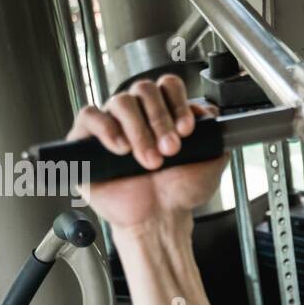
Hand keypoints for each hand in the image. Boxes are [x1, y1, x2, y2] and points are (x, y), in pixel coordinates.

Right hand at [68, 74, 227, 231]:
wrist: (159, 219)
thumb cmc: (179, 193)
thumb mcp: (210, 163)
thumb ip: (215, 135)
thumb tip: (208, 111)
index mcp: (164, 113)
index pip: (168, 85)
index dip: (178, 102)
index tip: (187, 130)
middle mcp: (137, 114)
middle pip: (143, 89)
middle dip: (161, 119)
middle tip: (171, 150)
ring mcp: (112, 124)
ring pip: (120, 101)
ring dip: (139, 130)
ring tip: (149, 160)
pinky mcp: (88, 140)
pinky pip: (90, 116)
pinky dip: (106, 128)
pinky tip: (122, 149)